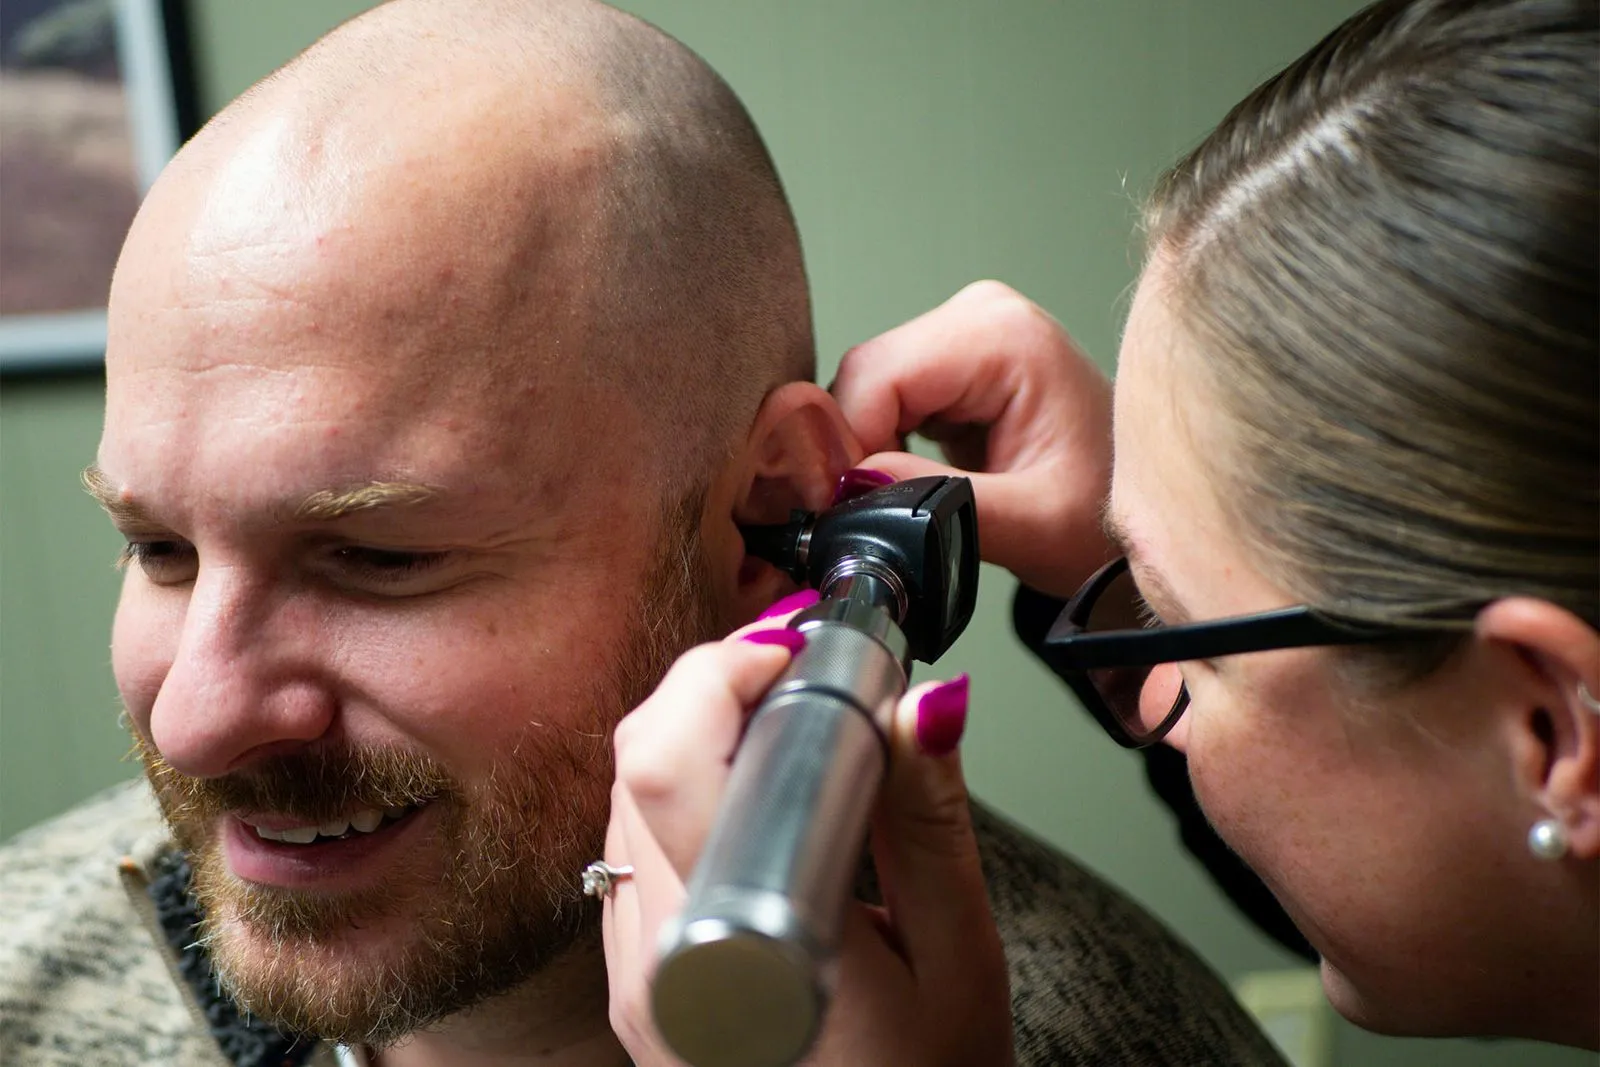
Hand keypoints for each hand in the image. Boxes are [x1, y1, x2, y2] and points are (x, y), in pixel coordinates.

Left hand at [602, 616, 1012, 1065]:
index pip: (671, 757)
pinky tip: (763, 809)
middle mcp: (657, 963)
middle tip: (802, 675)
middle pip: (637, 762)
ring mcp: (633, 980)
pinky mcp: (632, 989)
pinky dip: (688, 803)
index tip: (802, 643)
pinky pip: (633, 855)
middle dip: (713, 688)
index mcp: (736, 949)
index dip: (728, 670)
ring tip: (794, 738)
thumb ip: (929, 820)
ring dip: (699, 741)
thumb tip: (926, 701)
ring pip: (626, 801)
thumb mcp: (957, 959)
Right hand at [831, 280, 1114, 597]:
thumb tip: (850, 483)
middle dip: (856, 449)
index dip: (847, 444)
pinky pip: (885, 397)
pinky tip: (919, 479)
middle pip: (865, 376)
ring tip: (913, 500)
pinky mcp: (956, 361)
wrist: (1134, 522)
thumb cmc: (1104, 517)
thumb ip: (936, 499)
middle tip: (881, 515)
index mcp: (1004, 336)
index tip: (848, 507)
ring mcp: (967, 332)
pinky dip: (883, 445)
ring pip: (866, 389)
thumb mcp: (1030, 523)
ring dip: (868, 450)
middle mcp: (981, 315)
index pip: (877, 375)